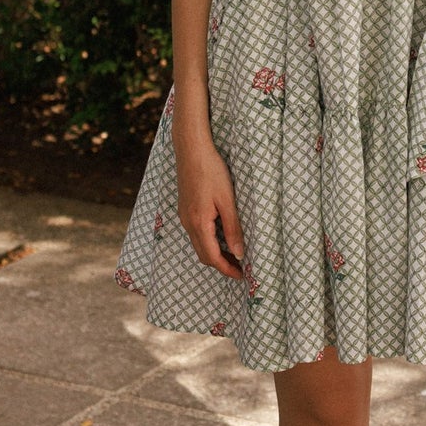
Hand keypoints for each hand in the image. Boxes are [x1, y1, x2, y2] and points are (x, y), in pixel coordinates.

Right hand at [174, 120, 245, 278]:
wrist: (191, 150)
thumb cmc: (212, 171)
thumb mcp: (227, 200)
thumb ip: (233, 228)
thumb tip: (239, 252)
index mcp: (199, 223)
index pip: (212, 257)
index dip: (227, 269)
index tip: (242, 275)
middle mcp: (188, 223)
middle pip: (203, 255)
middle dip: (221, 264)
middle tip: (241, 267)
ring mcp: (184, 216)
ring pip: (199, 245)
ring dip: (215, 254)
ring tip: (234, 253)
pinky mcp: (185, 209)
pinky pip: (196, 234)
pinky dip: (208, 242)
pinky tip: (221, 235)